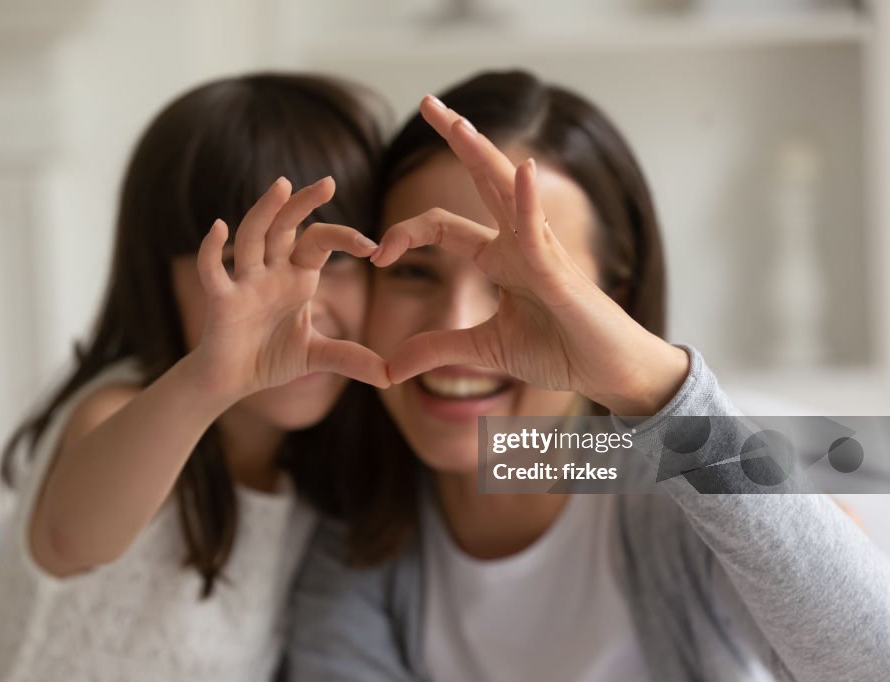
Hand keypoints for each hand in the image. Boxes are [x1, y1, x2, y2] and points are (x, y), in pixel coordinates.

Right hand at [193, 176, 389, 397]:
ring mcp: (244, 282)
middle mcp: (270, 271)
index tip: (372, 246)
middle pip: (285, 226)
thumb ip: (350, 358)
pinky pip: (212, 270)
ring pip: (252, 237)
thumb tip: (390, 376)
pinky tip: (218, 227)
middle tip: (328, 182)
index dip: (344, 238)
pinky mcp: (221, 300)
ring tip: (282, 185)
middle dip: (304, 204)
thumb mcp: (317, 357)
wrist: (232, 382)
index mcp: (296, 277)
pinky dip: (211, 249)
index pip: (319, 242)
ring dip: (265, 211)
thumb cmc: (270, 359)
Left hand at [372, 96, 687, 415]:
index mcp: (500, 258)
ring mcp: (541, 252)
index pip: (443, 225)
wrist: (607, 374)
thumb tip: (390, 367)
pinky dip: (530, 203)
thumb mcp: (484, 349)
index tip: (376, 256)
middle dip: (455, 140)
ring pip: (508, 192)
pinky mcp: (560, 274)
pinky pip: (539, 234)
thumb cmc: (559, 351)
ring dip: (483, 155)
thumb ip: (437, 348)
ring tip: (456, 122)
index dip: (403, 233)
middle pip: (481, 180)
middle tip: (426, 100)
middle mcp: (519, 243)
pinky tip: (524, 171)